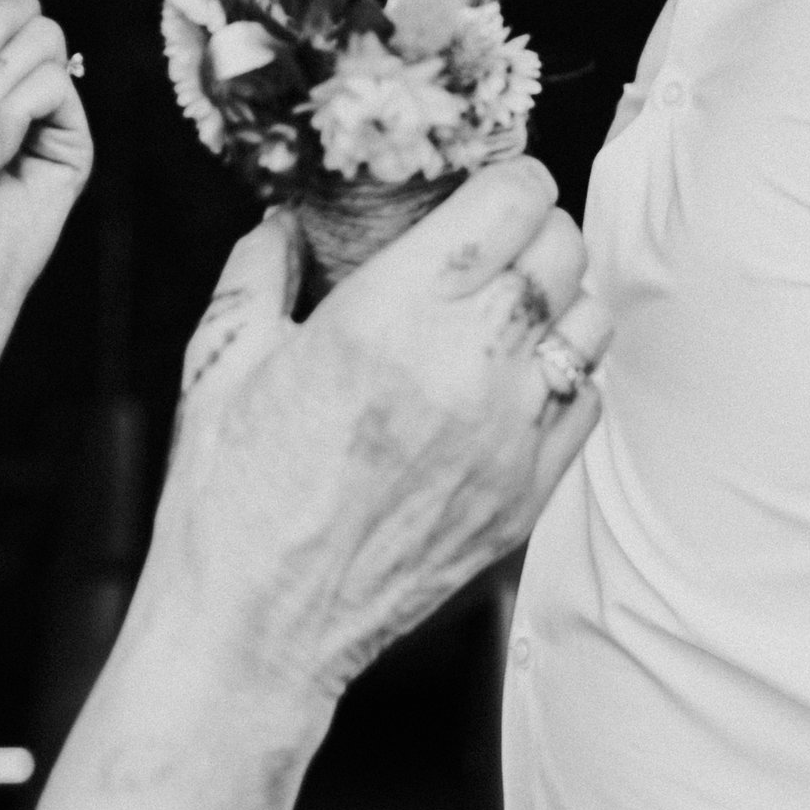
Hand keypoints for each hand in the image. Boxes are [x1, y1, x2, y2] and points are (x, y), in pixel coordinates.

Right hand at [160, 159, 608, 695]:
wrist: (258, 629)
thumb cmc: (231, 499)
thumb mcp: (221, 361)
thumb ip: (258, 272)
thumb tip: (281, 225)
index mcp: (389, 315)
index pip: (512, 199)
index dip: (504, 181)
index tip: (483, 190)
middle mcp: (465, 365)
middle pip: (562, 248)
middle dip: (531, 231)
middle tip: (491, 245)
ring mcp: (508, 434)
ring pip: (588, 321)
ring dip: (555, 303)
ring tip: (505, 314)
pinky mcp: (527, 494)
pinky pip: (586, 401)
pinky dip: (562, 380)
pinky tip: (510, 386)